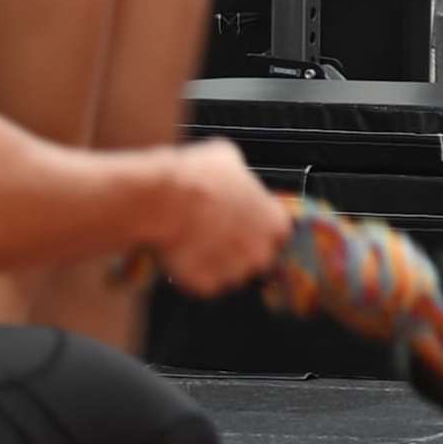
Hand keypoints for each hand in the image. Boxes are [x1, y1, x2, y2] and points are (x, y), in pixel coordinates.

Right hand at [152, 144, 290, 296]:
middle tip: (214, 234)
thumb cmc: (197, 176)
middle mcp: (262, 251)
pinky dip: (191, 273)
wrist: (164, 199)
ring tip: (193, 242)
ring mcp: (235, 272)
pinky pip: (202, 284)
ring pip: (229, 274)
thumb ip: (240, 174)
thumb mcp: (228, 158)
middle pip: (256, 257)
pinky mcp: (207, 285)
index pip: (278, 233)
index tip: (240, 223)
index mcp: (276, 222)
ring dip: (215, 263)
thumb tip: (233, 170)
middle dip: (238, 249)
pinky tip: (180, 254)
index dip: (256, 228)